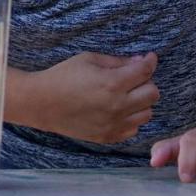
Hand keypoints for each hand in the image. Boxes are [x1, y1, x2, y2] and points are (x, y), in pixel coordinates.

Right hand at [31, 51, 159, 143]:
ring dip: (141, 102)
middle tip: (134, 77)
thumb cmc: (63, 75)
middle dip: (146, 82)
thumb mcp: (90, 59)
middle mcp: (117, 106)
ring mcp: (113, 125)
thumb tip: (140, 62)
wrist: (42, 103)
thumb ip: (117, 61)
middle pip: (153, 94)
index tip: (149, 58)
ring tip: (126, 94)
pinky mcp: (107, 137)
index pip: (145, 72)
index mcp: (112, 83)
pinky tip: (118, 109)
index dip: (150, 61)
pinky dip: (131, 118)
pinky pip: (133, 129)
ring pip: (147, 114)